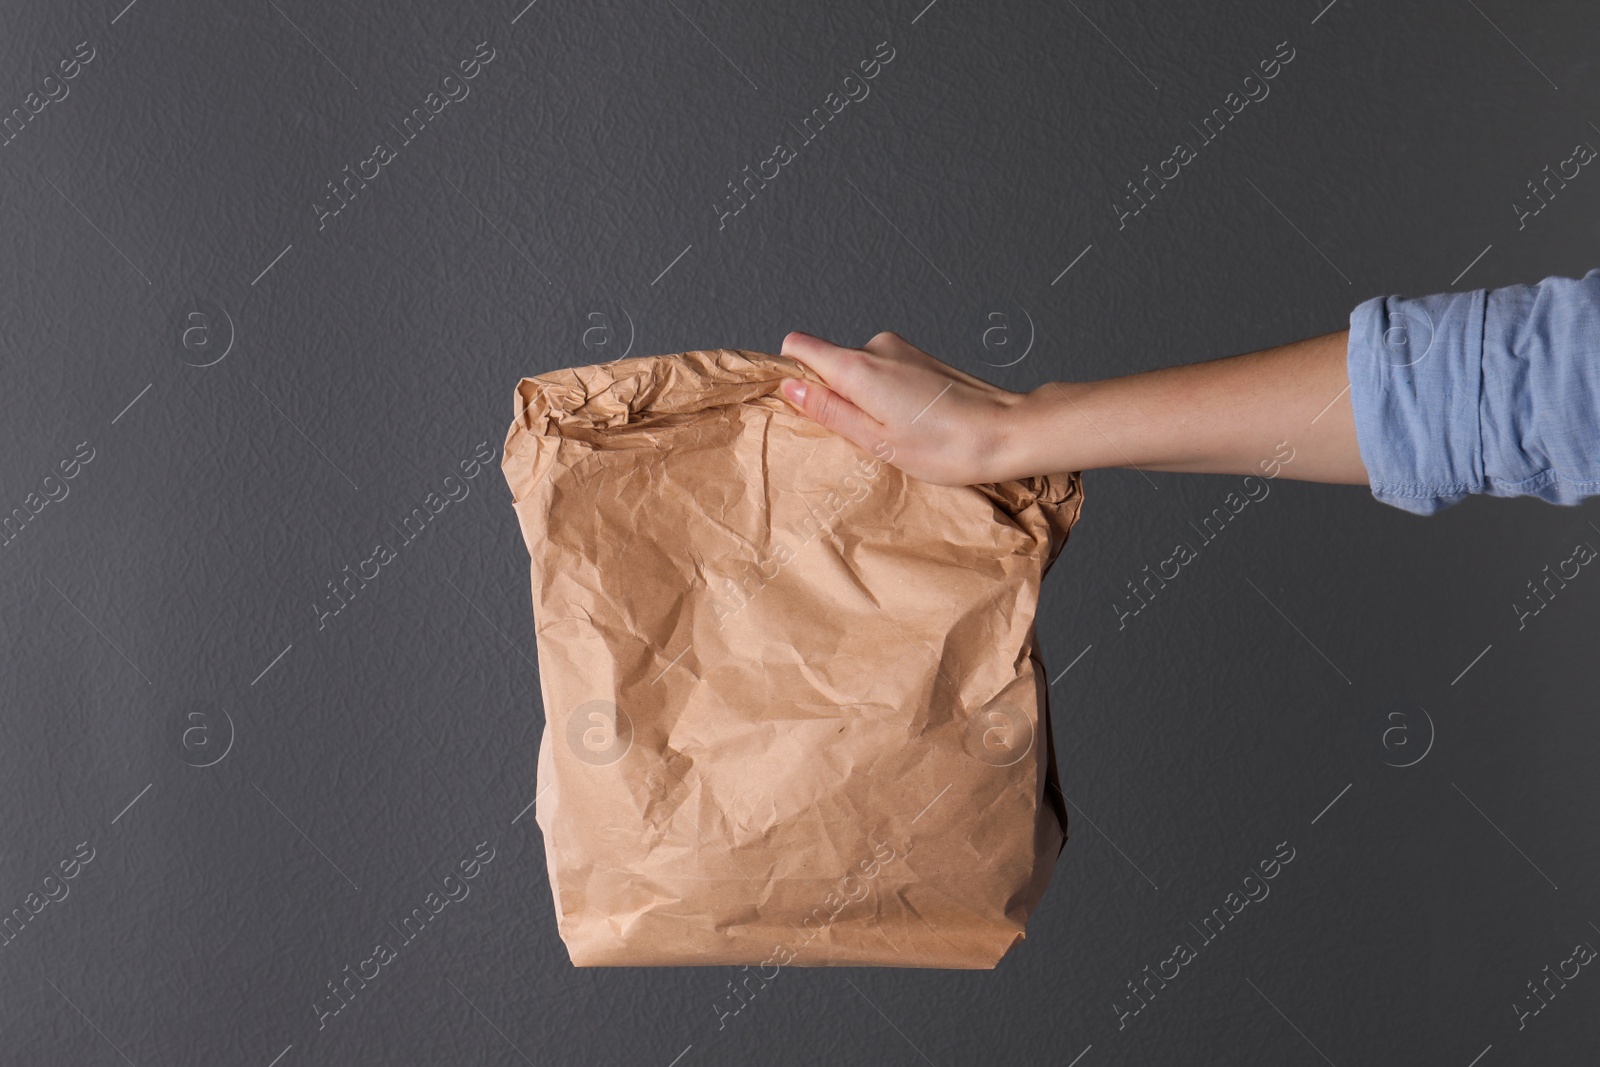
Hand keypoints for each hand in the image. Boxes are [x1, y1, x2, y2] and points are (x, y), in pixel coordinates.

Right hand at [778, 330, 1034, 485]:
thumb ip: (829, 410)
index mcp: (858, 367)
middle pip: (828, 361)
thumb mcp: (875, 440)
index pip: (798, 346)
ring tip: (893, 432)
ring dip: (863, 398)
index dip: (792, 374)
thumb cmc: (946, 446)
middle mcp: (876, 347)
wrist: (1007, 431)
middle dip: (832, 395)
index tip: (804, 406)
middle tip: (860, 434)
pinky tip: (910, 422)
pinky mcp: (919, 356)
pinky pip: (882, 371)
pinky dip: (885, 395)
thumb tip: (790, 387)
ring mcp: (900, 349)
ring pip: (857, 369)